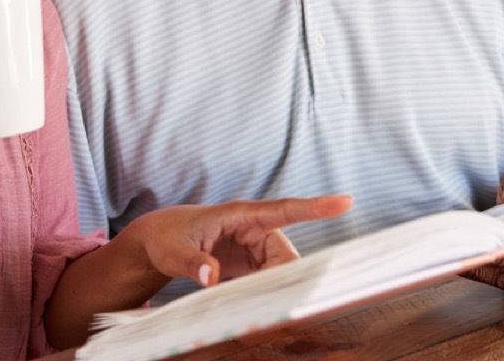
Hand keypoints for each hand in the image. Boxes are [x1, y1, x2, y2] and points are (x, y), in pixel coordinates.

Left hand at [126, 194, 352, 286]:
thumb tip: (210, 277)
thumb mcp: (171, 251)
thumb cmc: (164, 238)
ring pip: (280, 270)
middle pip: (286, 255)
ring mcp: (254, 247)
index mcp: (240, 215)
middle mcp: (253, 229)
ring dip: (272, 288)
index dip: (315, 206)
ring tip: (248, 301)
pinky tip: (248, 302)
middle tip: (266, 299)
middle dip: (285, 277)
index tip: (345, 201)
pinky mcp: (250, 263)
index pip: (284, 209)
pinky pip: (269, 279)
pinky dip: (264, 292)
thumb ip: (191, 263)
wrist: (157, 243)